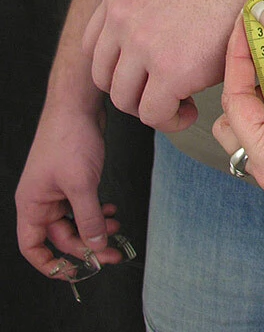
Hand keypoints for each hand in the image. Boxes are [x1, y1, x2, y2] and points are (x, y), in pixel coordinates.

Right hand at [16, 101, 123, 278]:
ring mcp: (56, 188)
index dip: (49, 264)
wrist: (77, 105)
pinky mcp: (72, 178)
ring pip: (75, 220)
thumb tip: (97, 246)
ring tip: (117, 227)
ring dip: (95, 227)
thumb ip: (89, 218)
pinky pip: (83, 204)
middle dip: (86, 245)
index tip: (73, 273)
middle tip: (113, 253)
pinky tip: (111, 209)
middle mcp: (41, 199)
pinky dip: (97, 210)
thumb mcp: (81, 184)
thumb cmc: (69, 139)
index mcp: (32, 205)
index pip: (32, 247)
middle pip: (60, 236)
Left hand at [82, 0, 263, 130]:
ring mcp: (143, 44)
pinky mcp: (170, 70)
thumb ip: (150, 8)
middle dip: (135, 89)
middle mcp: (122, 17)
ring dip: (152, 106)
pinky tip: (191, 110)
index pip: (94, 46)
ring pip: (125, 99)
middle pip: (104, 76)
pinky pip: (154, 114)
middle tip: (166, 91)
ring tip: (181, 102)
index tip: (145, 74)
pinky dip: (171, 119)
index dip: (119, 67)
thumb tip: (153, 41)